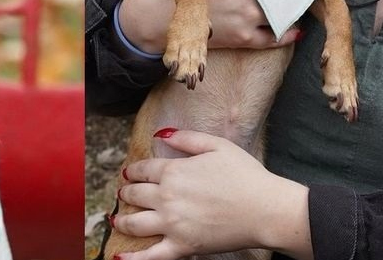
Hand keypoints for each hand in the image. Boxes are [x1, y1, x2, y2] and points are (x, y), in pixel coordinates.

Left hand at [113, 129, 310, 259]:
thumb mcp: (217, 145)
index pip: (142, 170)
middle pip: (134, 195)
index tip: (129, 173)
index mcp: (173, 172)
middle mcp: (167, 198)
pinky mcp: (182, 247)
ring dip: (121, 221)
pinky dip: (132, 258)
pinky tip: (119, 256)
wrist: (265, 210)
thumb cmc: (245, 176)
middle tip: (123, 194)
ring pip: (134, 224)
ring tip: (117, 220)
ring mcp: (172, 225)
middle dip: (126, 194)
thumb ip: (186, 138)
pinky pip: (151, 256)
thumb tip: (162, 133)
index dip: (133, 171)